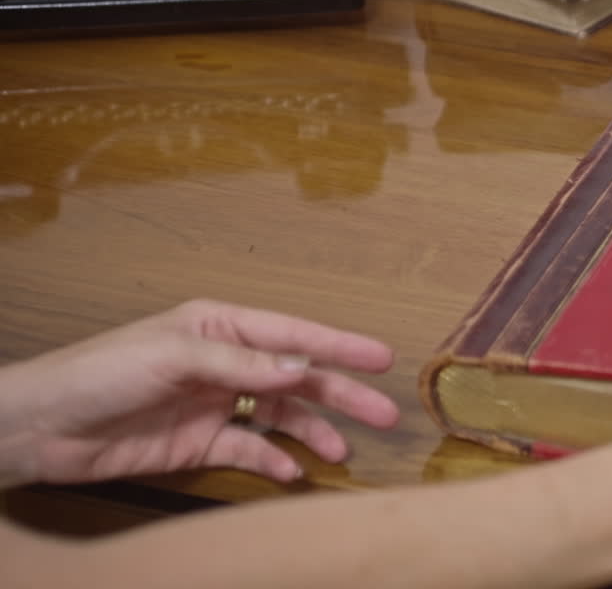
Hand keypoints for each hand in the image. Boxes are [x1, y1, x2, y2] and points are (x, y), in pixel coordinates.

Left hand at [0, 299, 398, 486]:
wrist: (42, 427)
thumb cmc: (100, 373)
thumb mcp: (173, 354)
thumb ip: (241, 363)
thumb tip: (300, 366)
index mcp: (221, 326)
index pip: (293, 334)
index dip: (340, 345)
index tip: (382, 357)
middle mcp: (226, 362)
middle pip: (298, 378)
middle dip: (342, 395)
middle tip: (384, 414)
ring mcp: (216, 404)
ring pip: (282, 417)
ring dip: (313, 432)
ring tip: (341, 452)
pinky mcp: (200, 443)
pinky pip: (250, 448)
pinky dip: (272, 460)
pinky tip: (290, 471)